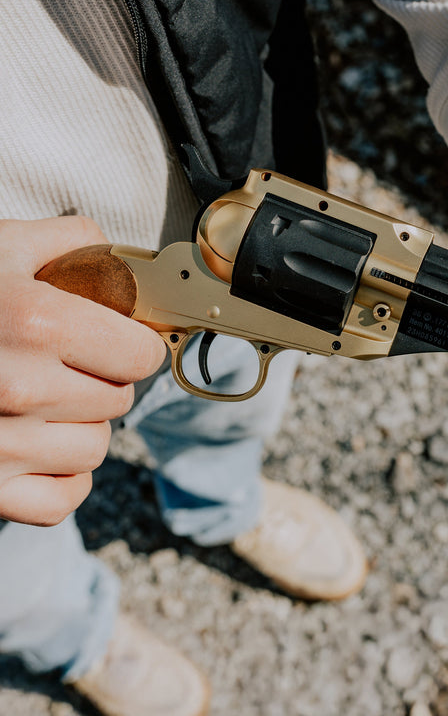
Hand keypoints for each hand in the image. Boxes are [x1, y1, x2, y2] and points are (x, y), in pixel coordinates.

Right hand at [0, 217, 165, 524]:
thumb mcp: (1, 246)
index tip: (120, 339)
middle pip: (119, 399)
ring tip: (43, 400)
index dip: (135, 344)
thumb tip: (126, 261)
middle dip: (103, 379)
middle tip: (64, 362)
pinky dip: (62, 477)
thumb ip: (72, 240)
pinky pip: (62, 500)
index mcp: (36, 322)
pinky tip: (39, 445)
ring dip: (81, 425)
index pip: (140, 355)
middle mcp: (20, 388)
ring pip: (95, 448)